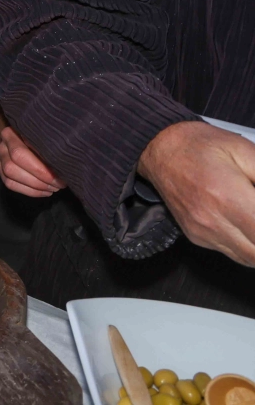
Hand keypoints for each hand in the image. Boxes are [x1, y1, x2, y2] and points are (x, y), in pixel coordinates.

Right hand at [0, 113, 64, 196]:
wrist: (23, 136)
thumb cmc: (40, 136)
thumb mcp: (44, 136)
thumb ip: (49, 145)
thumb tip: (64, 163)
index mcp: (12, 133)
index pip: (21, 152)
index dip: (40, 166)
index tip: (60, 173)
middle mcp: (2, 145)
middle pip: (13, 165)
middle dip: (39, 178)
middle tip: (60, 183)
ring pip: (10, 175)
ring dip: (35, 186)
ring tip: (54, 187)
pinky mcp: (1, 172)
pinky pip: (10, 184)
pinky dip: (30, 191)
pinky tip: (46, 191)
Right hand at [138, 120, 254, 266]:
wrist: (159, 147)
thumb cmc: (199, 145)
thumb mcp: (245, 151)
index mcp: (227, 197)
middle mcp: (212, 219)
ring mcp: (202, 231)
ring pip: (249, 259)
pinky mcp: (196, 236)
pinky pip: (232, 252)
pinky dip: (247, 246)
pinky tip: (248, 225)